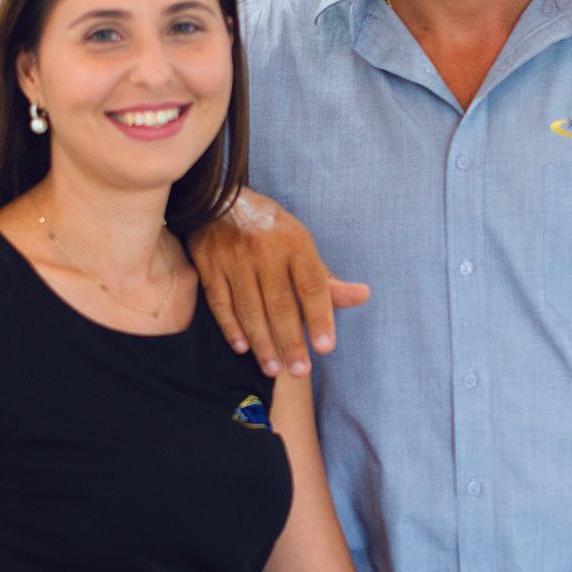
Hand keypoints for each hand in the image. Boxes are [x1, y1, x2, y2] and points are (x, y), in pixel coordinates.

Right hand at [189, 190, 369, 376]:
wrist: (218, 200)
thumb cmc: (270, 231)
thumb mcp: (301, 246)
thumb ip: (326, 279)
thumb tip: (363, 296)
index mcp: (295, 242)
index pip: (312, 285)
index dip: (320, 317)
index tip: (326, 347)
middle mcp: (265, 248)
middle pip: (280, 303)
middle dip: (291, 341)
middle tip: (300, 371)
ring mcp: (234, 256)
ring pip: (250, 308)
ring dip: (262, 342)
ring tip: (274, 369)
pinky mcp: (208, 263)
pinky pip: (221, 302)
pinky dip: (231, 327)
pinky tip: (242, 348)